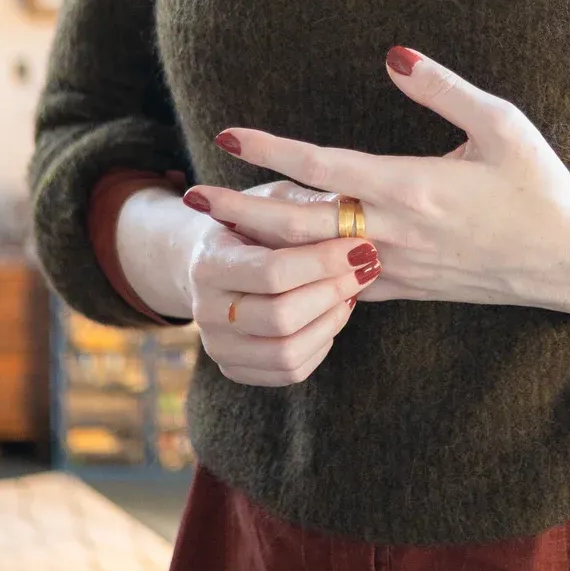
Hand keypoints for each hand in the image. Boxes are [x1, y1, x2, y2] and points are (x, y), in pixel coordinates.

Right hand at [182, 191, 379, 387]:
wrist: (214, 261)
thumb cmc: (252, 223)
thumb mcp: (272, 199)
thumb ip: (305, 204)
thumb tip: (351, 210)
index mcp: (208, 261)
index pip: (272, 271)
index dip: (323, 262)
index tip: (361, 246)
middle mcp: (204, 310)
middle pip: (281, 317)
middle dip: (332, 292)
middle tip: (364, 269)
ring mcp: (217, 345)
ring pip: (287, 352)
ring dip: (331, 321)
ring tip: (351, 292)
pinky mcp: (234, 368)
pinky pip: (289, 371)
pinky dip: (320, 344)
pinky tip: (330, 314)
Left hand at [185, 48, 569, 320]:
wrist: (567, 261)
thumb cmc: (539, 185)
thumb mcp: (502, 123)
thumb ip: (443, 88)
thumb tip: (392, 54)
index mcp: (411, 186)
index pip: (321, 167)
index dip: (269, 151)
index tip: (228, 135)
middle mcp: (392, 232)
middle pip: (295, 225)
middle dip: (239, 210)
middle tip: (192, 196)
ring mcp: (395, 267)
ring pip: (310, 260)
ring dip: (262, 243)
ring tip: (221, 223)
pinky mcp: (404, 288)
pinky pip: (339, 285)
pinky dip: (301, 270)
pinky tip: (276, 259)